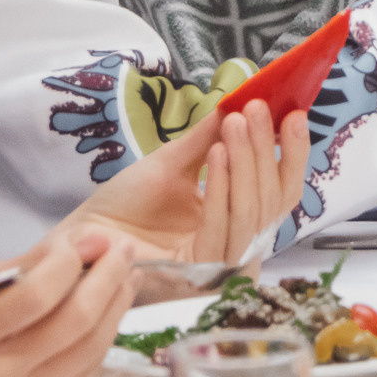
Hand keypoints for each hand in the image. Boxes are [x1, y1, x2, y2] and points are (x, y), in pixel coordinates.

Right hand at [0, 228, 137, 376]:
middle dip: (109, 277)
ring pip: (90, 348)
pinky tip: (111, 310)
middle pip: (74, 321)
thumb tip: (84, 241)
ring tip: (127, 275)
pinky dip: (104, 336)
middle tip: (123, 248)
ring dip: (117, 305)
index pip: (36, 295)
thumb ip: (26, 266)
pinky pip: (86, 371)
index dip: (70, 262)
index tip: (90, 239)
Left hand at [64, 101, 308, 264]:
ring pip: (251, 213)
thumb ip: (211, 138)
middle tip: (256, 109)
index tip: (294, 113)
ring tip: (235, 122)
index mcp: (237, 220)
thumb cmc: (124, 207)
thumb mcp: (175, 162)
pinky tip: (216, 155)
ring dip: (247, 162)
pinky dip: (221, 189)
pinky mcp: (198, 277)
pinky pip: (221, 230)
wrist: (83, 235)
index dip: (290, 154)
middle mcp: (236, 245)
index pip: (278, 190)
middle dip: (266, 150)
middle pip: (271, 201)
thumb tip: (244, 100)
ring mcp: (219, 265)